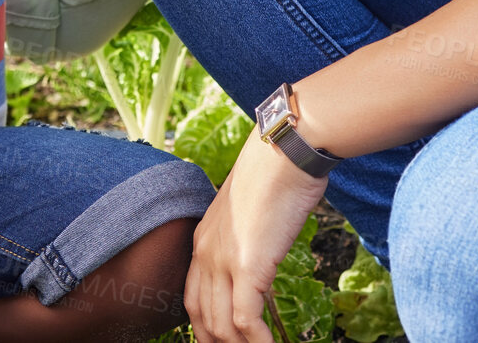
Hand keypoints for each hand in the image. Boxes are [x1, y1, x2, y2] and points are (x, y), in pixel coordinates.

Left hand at [185, 131, 328, 342]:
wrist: (284, 152)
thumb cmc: (276, 174)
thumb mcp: (249, 212)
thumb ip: (246, 240)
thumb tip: (260, 262)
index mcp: (203, 240)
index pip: (193, 298)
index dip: (204, 327)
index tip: (219, 340)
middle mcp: (206, 253)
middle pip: (201, 317)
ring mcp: (224, 261)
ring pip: (221, 326)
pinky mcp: (248, 266)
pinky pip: (246, 321)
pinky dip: (258, 342)